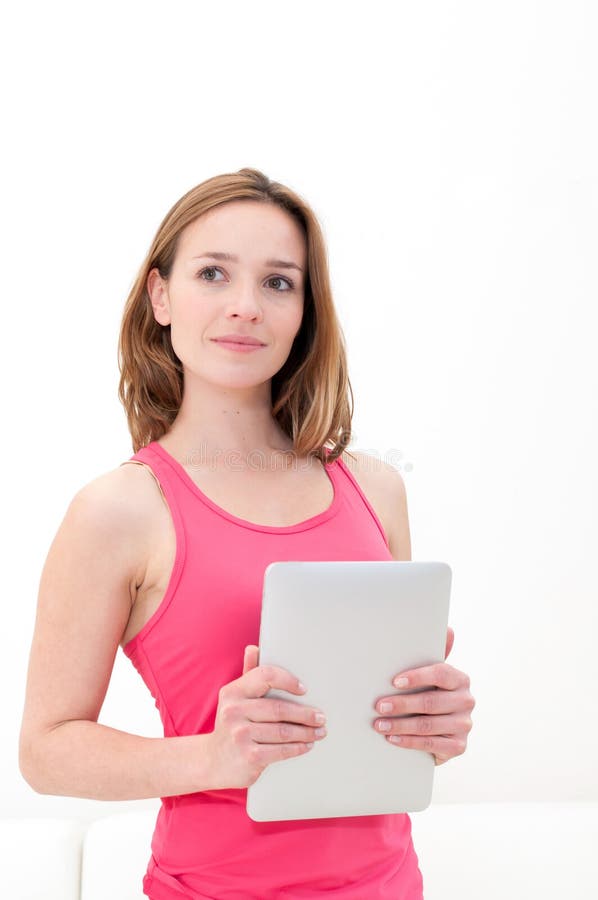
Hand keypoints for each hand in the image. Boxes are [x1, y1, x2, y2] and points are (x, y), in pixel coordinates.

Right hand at [206, 645, 327, 789]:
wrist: (214, 763)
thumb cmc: (233, 725)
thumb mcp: (235, 699)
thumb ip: (248, 674)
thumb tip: (253, 648)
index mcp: (233, 692)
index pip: (265, 676)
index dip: (288, 680)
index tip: (304, 689)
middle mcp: (234, 711)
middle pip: (279, 708)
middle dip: (306, 714)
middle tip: (321, 717)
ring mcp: (240, 735)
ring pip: (284, 731)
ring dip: (307, 732)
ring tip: (319, 731)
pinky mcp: (249, 757)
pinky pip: (281, 750)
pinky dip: (298, 748)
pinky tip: (307, 745)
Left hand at [372, 627, 474, 765]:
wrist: (442, 729)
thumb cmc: (431, 694)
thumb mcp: (431, 675)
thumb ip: (436, 654)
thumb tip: (448, 629)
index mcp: (460, 679)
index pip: (440, 674)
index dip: (417, 677)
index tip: (394, 681)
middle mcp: (466, 701)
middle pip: (431, 702)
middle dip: (402, 704)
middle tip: (379, 706)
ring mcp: (464, 724)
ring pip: (428, 725)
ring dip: (400, 726)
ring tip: (379, 724)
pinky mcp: (459, 746)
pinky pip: (432, 745)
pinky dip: (409, 742)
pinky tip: (392, 739)